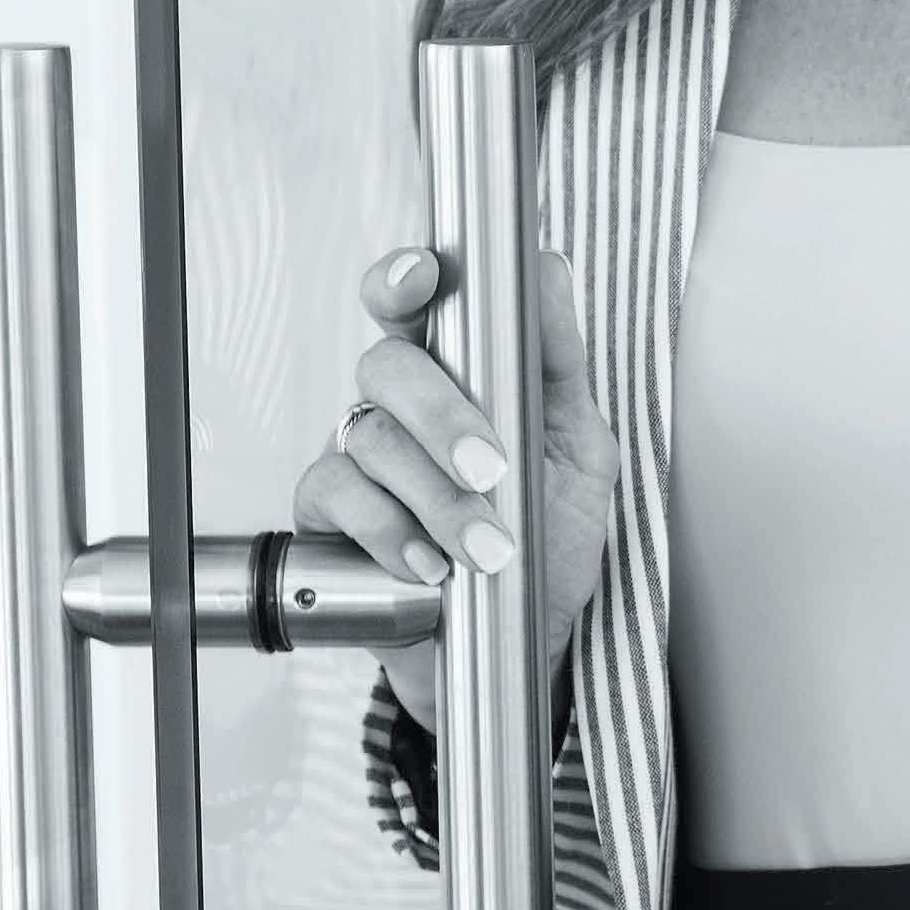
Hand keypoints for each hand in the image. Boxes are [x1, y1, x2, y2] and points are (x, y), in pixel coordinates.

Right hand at [293, 241, 619, 724]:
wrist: (524, 639)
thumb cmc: (547, 537)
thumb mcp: (580, 450)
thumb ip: (560, 364)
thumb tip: (548, 270)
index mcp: (458, 373)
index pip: (414, 303)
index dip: (405, 279)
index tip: (423, 277)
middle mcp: (400, 406)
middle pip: (389, 365)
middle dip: (441, 415)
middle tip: (491, 468)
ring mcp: (359, 457)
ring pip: (370, 437)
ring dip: (436, 497)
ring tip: (487, 548)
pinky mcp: (329, 516)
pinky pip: (339, 498)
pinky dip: (390, 532)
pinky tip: (431, 566)